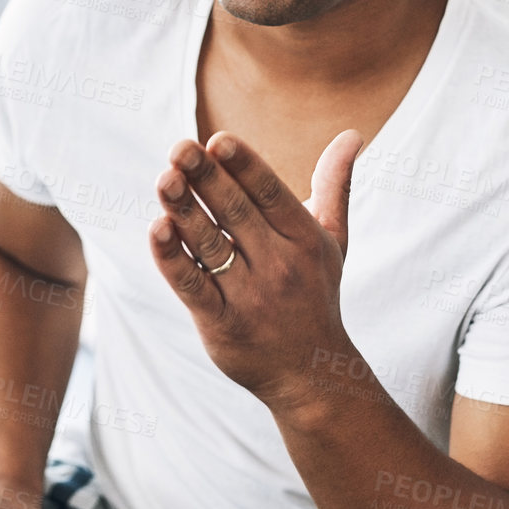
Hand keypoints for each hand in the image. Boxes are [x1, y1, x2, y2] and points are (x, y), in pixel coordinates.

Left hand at [146, 129, 363, 415]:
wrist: (311, 373)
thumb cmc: (316, 294)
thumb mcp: (332, 240)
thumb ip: (334, 186)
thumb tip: (352, 135)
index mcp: (304, 239)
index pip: (270, 194)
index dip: (245, 166)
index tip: (218, 140)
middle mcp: (279, 265)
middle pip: (237, 213)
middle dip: (207, 178)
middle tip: (180, 148)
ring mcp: (249, 296)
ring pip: (211, 245)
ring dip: (184, 211)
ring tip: (164, 179)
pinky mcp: (221, 323)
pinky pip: (192, 285)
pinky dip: (172, 258)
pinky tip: (156, 229)